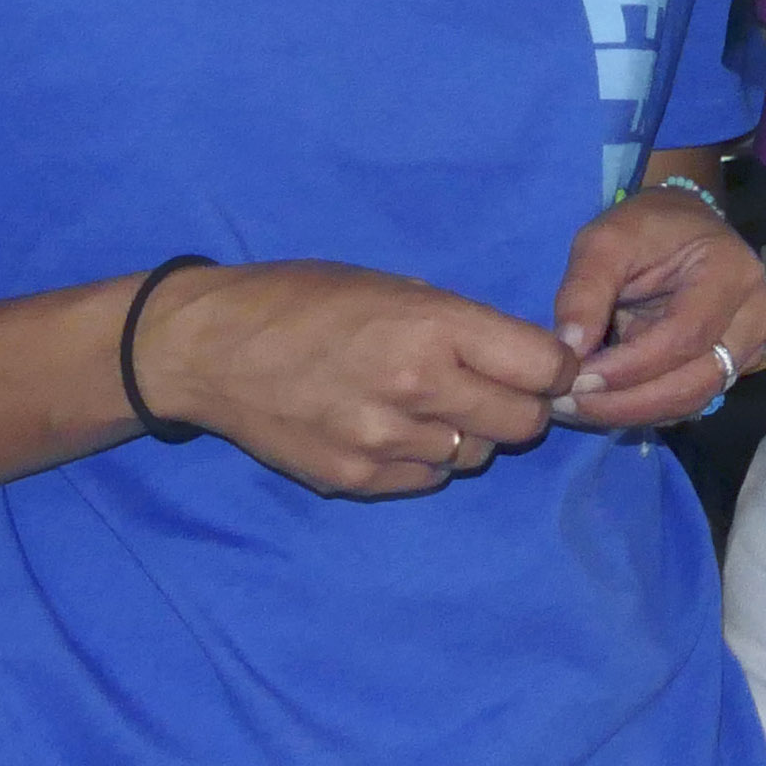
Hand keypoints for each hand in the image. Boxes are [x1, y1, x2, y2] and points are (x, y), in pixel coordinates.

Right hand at [131, 259, 575, 499]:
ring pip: (477, 456)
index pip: (545, 367)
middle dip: (522, 406)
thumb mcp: (392, 286)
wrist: (211, 349)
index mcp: (433, 327)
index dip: (555, 367)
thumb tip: (525, 359)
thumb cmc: (304, 301)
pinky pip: (427, 478)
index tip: (545, 366)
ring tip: (423, 403)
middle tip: (494, 390)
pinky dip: (423, 458)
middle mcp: (417, 388)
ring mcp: (386, 441)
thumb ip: (461, 323)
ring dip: (467, 433)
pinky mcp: (357, 479)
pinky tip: (388, 427)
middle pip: (525, 423)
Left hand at [550, 179, 765, 431]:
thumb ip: (584, 290)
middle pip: (694, 380)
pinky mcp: (736, 367)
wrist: (685, 226)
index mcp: (731, 272)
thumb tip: (569, 349)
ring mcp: (752, 346)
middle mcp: (755, 314)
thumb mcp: (604, 242)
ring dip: (631, 412)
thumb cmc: (646, 228)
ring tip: (577, 406)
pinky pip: (690, 400)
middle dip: (626, 402)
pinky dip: (644, 409)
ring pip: (693, 399)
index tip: (575, 378)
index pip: (683, 336)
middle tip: (567, 404)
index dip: (629, 367)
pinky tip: (603, 403)